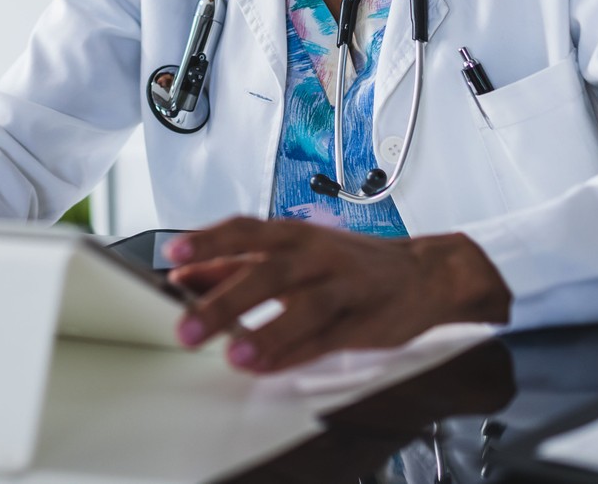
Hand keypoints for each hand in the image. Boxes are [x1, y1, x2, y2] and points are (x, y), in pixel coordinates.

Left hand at [164, 218, 510, 373]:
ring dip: (266, 331)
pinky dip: (295, 353)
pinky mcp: (364, 323)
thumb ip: (237, 265)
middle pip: (269, 272)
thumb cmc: (345, 262)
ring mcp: (343, 288)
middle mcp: (317, 255)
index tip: (173, 256)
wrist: (424, 272)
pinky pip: (326, 340)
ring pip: (304, 307)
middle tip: (187, 326)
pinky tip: (266, 366)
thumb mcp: (291, 252)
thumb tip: (184, 277)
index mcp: (294, 235)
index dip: (209, 242)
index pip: (245, 231)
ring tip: (234, 354)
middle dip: (225, 299)